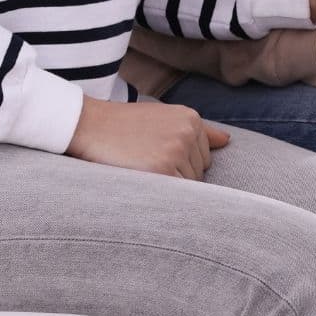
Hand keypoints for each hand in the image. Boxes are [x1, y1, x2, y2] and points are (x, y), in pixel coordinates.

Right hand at [67, 97, 230, 179]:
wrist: (88, 125)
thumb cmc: (124, 125)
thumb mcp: (164, 118)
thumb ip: (198, 131)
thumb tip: (227, 141)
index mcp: (191, 119)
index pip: (204, 158)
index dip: (179, 165)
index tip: (155, 156)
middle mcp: (188, 132)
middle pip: (199, 173)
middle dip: (176, 176)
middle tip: (145, 163)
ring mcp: (177, 150)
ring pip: (189, 186)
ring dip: (168, 187)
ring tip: (141, 169)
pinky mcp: (162, 169)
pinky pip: (177, 195)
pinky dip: (164, 197)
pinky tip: (143, 182)